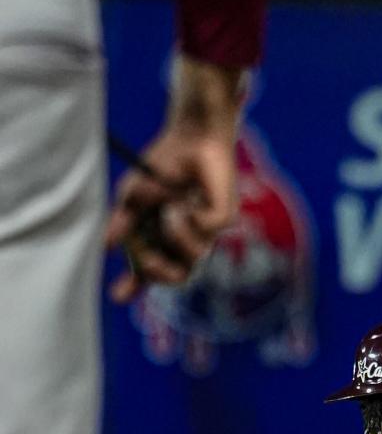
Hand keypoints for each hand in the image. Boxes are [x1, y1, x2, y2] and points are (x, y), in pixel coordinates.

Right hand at [105, 58, 241, 302]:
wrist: (190, 138)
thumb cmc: (162, 165)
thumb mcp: (133, 195)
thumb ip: (122, 223)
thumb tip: (106, 246)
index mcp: (161, 240)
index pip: (149, 272)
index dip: (134, 286)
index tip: (118, 295)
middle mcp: (186, 241)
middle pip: (174, 277)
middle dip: (156, 271)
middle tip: (146, 259)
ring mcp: (207, 233)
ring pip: (192, 260)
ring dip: (174, 236)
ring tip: (171, 208)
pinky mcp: (224, 219)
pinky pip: (204, 234)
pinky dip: (188, 220)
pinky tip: (187, 201)